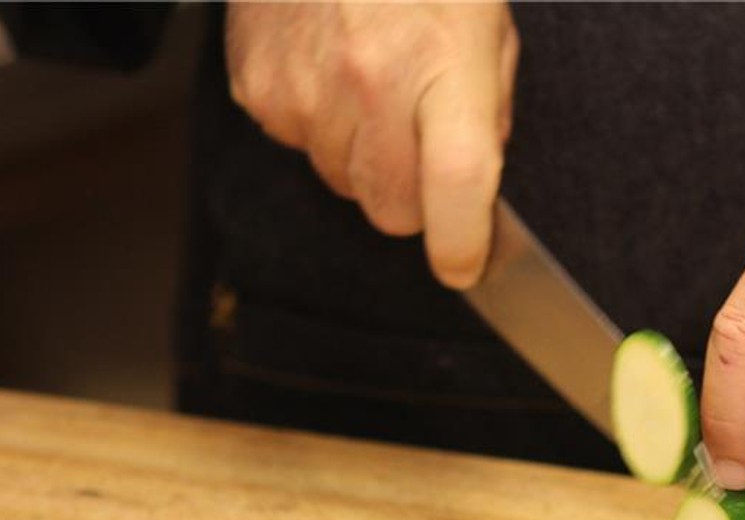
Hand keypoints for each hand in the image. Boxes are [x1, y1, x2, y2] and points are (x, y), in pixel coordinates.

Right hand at [226, 1, 517, 288]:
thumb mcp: (484, 30)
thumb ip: (486, 115)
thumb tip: (477, 194)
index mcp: (443, 67)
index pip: (455, 187)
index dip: (462, 243)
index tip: (465, 264)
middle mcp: (371, 84)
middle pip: (392, 210)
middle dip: (411, 194)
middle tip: (416, 136)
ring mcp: (306, 90)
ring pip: (343, 184)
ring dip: (361, 155)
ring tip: (368, 83)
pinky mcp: (258, 89)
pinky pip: (297, 146)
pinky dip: (316, 123)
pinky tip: (327, 68)